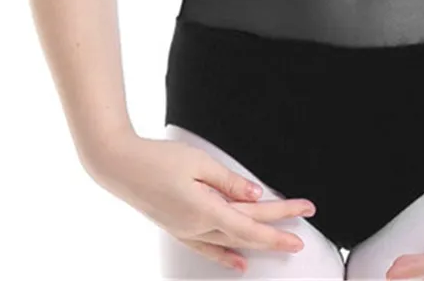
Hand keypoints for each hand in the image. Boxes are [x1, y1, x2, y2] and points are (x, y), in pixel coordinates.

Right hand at [83, 133, 317, 272]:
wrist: (120, 166)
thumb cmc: (157, 160)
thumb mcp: (200, 163)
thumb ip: (230, 181)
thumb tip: (256, 196)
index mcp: (206, 210)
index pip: (252, 223)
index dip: (281, 221)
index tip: (304, 215)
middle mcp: (198, 227)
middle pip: (246, 233)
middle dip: (277, 232)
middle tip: (302, 232)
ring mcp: (187, 231)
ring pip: (230, 243)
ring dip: (257, 244)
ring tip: (281, 244)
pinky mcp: (178, 229)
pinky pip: (209, 249)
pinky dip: (227, 257)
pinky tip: (239, 264)